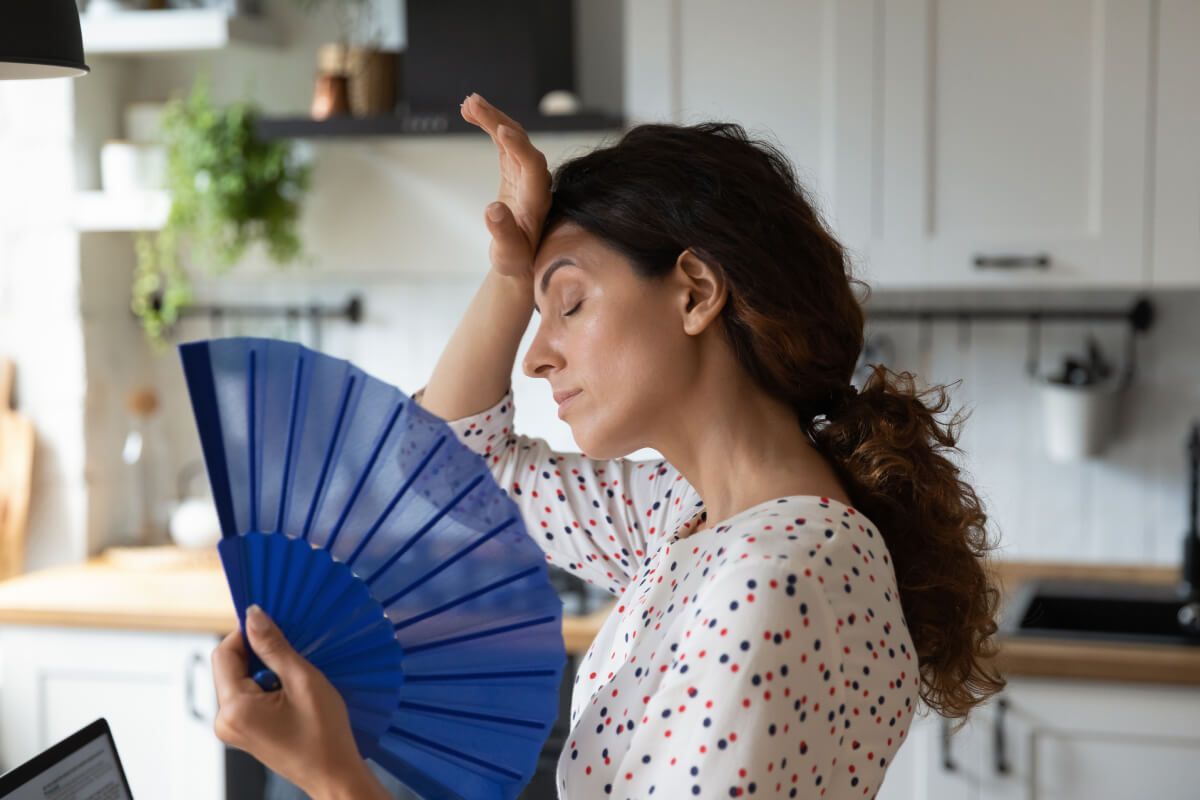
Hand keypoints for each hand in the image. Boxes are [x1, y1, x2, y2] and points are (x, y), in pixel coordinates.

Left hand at [211, 605, 382, 798]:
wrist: (334, 774)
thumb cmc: (324, 736)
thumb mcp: (303, 681)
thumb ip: (274, 646)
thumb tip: (254, 616)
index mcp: (234, 709)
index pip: (224, 653)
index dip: (246, 633)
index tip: (272, 625)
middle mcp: (226, 720)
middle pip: (230, 666)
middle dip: (258, 653)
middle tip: (291, 653)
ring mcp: (234, 728)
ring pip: (240, 679)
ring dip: (265, 669)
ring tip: (295, 678)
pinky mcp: (245, 731)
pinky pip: (247, 695)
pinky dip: (267, 685)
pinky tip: (292, 692)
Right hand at [461, 93, 551, 282]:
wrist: (521, 260)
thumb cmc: (516, 259)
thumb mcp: (509, 254)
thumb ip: (503, 233)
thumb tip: (492, 210)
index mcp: (537, 200)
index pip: (532, 166)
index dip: (519, 147)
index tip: (502, 130)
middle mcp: (535, 182)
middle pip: (521, 144)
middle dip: (499, 121)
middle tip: (473, 103)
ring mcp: (525, 173)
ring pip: (511, 138)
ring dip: (491, 118)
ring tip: (467, 102)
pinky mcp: (513, 170)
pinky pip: (502, 142)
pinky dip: (488, 126)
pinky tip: (469, 113)